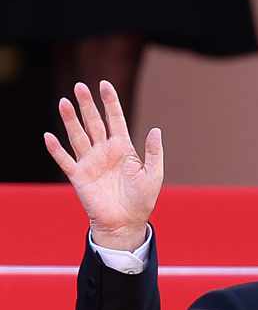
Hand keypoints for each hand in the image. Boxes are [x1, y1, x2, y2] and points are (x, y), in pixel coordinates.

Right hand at [43, 81, 162, 249]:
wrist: (126, 225)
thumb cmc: (141, 201)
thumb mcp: (153, 175)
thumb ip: (153, 153)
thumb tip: (156, 129)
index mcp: (122, 148)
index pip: (115, 119)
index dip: (110, 102)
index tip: (104, 85)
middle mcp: (104, 151)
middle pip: (93, 122)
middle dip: (87, 105)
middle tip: (80, 86)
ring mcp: (90, 162)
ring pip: (78, 136)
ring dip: (70, 120)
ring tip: (64, 103)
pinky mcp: (79, 176)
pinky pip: (65, 160)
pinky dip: (56, 150)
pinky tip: (49, 136)